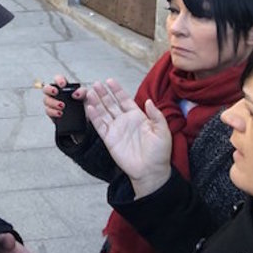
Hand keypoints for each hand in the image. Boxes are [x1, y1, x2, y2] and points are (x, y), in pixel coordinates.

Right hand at [42, 75, 86, 121]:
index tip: (63, 85)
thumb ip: (82, 92)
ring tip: (62, 106)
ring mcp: (52, 103)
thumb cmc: (85, 104)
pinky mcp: (51, 113)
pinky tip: (60, 113)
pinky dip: (53, 112)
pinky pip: (48, 111)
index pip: (57, 79)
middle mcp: (55, 94)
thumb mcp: (87, 96)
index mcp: (63, 87)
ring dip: (53, 102)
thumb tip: (75, 94)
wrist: (85, 118)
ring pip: (46, 100)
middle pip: (46, 88)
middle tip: (56, 92)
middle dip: (49, 89)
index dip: (58, 80)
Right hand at [83, 79, 171, 197]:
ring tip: (89, 92)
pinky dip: (93, 116)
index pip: (124, 100)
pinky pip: (99, 125)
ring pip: (103, 112)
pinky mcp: (109, 139)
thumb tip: (149, 101)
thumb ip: (156, 116)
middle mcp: (124, 121)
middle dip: (103, 93)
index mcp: (137, 117)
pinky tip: (89, 108)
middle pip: (110, 103)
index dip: (117, 90)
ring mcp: (116, 129)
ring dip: (96, 102)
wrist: (151, 171)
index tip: (109, 81)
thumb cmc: (159, 153)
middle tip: (95, 84)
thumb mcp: (163, 132)